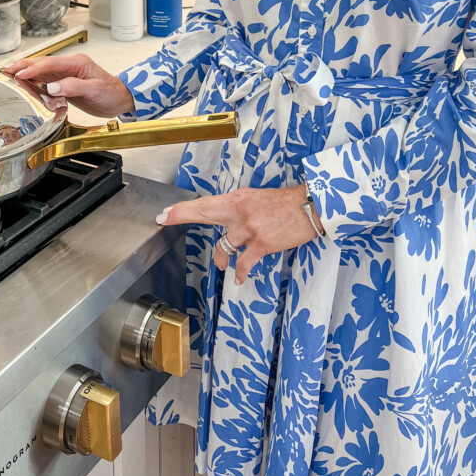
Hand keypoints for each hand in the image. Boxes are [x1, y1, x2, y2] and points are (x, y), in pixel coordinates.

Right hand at [3, 53, 134, 118]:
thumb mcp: (95, 90)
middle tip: (7, 70)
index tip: (19, 73)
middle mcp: (70, 67)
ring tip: (10, 76)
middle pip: (43, 63)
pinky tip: (25, 86)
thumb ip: (73, 87)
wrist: (120, 99)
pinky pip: (46, 82)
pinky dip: (34, 83)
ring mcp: (66, 75)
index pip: (50, 63)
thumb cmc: (111, 93)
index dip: (33, 68)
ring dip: (26, 74)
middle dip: (24, 66)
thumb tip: (52, 87)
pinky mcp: (65, 85)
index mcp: (77, 63)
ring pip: (42, 72)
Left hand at [156, 185, 321, 284]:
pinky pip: (244, 263)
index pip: (205, 203)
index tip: (166, 212)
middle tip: (165, 219)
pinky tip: (241, 277)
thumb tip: (225, 218)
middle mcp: (239, 211)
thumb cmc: (284, 202)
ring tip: (222, 264)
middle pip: (204, 213)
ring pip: (223, 247)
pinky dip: (242, 272)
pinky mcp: (262, 244)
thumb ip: (238, 208)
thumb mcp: (256, 198)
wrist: (310, 206)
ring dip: (220, 258)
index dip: (183, 208)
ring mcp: (249, 229)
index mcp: (237, 199)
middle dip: (181, 215)